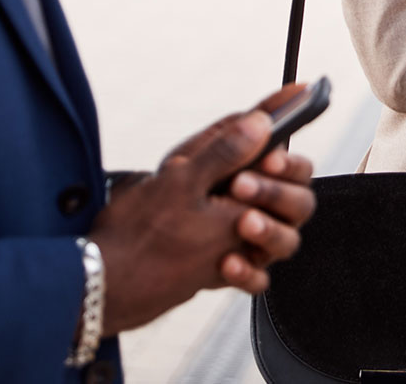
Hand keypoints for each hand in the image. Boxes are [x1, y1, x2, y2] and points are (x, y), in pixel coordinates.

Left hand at [90, 85, 318, 334]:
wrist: (110, 284)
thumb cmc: (141, 226)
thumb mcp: (182, 183)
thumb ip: (225, 152)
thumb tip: (260, 122)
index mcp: (228, 166)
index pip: (275, 138)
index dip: (287, 132)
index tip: (274, 152)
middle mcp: (241, 197)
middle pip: (295, 190)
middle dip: (280, 190)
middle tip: (245, 188)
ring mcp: (239, 235)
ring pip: (287, 234)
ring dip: (272, 231)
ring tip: (242, 227)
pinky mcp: (231, 267)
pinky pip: (260, 273)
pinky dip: (249, 272)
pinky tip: (226, 265)